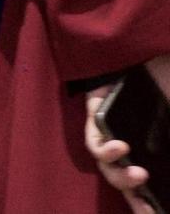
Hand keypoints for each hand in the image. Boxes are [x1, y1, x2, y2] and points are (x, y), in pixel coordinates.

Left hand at [85, 59, 169, 213]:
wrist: (145, 60)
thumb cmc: (165, 90)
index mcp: (147, 153)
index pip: (145, 187)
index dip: (148, 204)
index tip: (156, 213)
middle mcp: (128, 150)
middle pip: (125, 183)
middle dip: (136, 198)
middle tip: (149, 208)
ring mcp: (110, 137)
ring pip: (108, 168)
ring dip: (123, 177)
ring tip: (140, 175)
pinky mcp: (94, 121)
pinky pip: (94, 143)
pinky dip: (107, 150)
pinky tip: (121, 147)